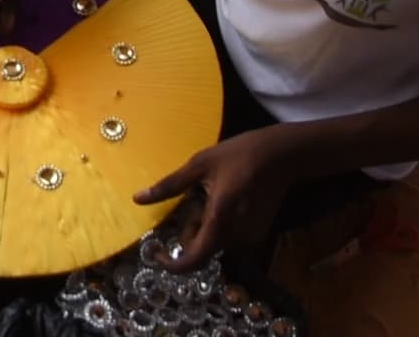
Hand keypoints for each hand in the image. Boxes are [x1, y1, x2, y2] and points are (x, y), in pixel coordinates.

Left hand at [133, 128, 301, 270]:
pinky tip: (225, 199)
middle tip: (192, 200)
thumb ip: (169, 186)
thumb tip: (137, 199)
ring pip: (215, 242)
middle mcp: (236, 234)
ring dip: (205, 227)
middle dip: (190, 231)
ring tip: (210, 194)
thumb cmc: (237, 154)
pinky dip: (220, 225)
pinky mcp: (258, 232)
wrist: (281, 154)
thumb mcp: (199, 164)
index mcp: (220, 219)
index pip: (195, 259)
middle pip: (203, 249)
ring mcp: (250, 235)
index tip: (158, 254)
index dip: (173, 265)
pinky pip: (230, 237)